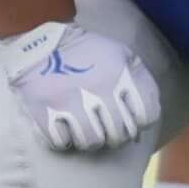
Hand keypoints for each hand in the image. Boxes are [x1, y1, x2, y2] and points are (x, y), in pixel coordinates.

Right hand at [3, 20, 160, 152]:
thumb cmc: (88, 54)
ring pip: (91, 141)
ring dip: (90, 139)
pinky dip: (64, 139)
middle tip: (106, 127)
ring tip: (86, 129)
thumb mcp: (122, 55)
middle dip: (115, 134)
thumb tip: (146, 121)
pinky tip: (65, 127)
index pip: (145, 115)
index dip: (139, 122)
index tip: (129, 119)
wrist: (42, 46)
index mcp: (120, 73)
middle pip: (118, 133)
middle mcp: (97, 88)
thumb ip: (141, 82)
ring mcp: (69, 101)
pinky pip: (61, 141)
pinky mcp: (43, 111)